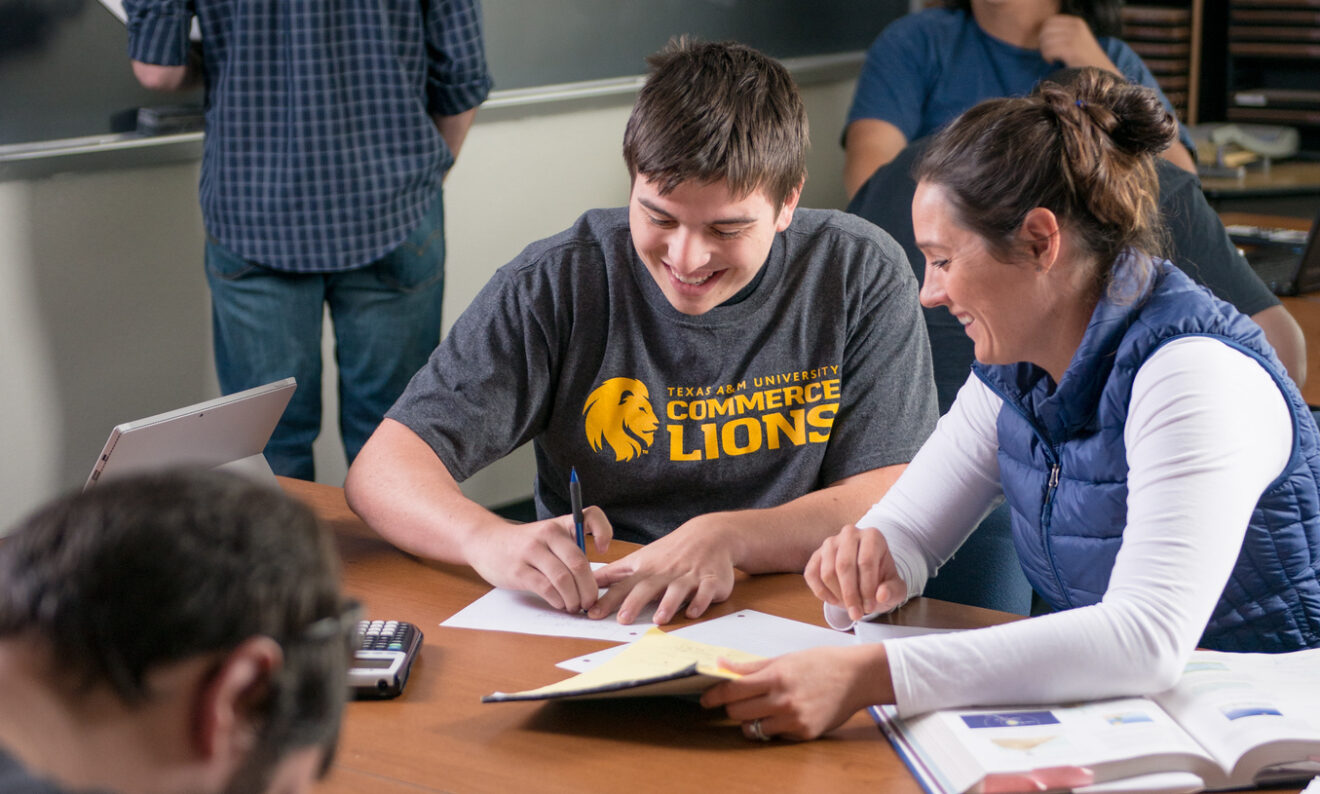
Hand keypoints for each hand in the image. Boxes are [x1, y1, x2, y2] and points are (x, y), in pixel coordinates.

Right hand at [464, 507, 611, 612]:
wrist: (486, 541)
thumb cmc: (523, 543)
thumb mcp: (547, 535)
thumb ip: (569, 549)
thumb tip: (592, 581)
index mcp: (560, 525)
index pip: (591, 517)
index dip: (604, 532)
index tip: (604, 549)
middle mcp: (548, 534)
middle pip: (579, 563)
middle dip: (589, 588)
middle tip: (590, 601)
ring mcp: (532, 552)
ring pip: (564, 579)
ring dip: (574, 598)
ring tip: (574, 606)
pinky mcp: (519, 570)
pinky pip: (547, 588)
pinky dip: (558, 600)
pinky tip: (560, 603)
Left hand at [589, 513, 736, 624]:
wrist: (708, 535)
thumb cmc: (669, 552)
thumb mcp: (640, 558)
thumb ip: (615, 574)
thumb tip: (588, 583)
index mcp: (646, 569)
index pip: (623, 585)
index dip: (607, 599)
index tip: (592, 613)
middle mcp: (665, 573)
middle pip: (647, 587)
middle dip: (634, 602)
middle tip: (623, 619)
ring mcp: (688, 576)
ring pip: (677, 590)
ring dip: (667, 604)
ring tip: (658, 619)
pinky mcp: (710, 581)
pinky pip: (705, 591)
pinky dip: (700, 602)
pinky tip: (693, 612)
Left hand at [700, 644, 892, 740]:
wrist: (856, 677)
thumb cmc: (819, 663)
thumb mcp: (784, 659)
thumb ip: (750, 666)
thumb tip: (721, 663)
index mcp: (775, 677)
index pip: (732, 690)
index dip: (714, 695)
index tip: (705, 698)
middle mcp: (783, 701)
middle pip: (737, 712)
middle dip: (731, 707)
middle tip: (736, 701)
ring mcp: (794, 720)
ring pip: (752, 728)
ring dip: (750, 720)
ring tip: (760, 708)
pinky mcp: (804, 734)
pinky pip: (774, 736)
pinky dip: (772, 727)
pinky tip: (783, 715)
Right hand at [805, 524, 905, 622]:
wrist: (867, 576)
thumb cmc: (882, 580)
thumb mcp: (896, 588)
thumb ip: (893, 591)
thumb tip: (881, 595)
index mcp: (872, 536)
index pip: (866, 562)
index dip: (867, 589)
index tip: (870, 607)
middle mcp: (849, 534)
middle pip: (844, 566)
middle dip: (850, 595)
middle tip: (857, 614)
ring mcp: (830, 543)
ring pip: (827, 572)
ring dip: (837, 595)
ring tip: (849, 606)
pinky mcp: (816, 555)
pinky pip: (811, 575)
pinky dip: (821, 592)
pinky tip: (835, 600)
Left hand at [1038, 15, 1118, 72]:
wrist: (1099, 69)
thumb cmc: (1084, 56)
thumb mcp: (1076, 37)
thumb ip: (1062, 32)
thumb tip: (1041, 34)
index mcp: (1076, 22)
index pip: (1049, 22)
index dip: (1043, 33)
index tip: (1047, 44)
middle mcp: (1075, 27)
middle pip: (1046, 31)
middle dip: (1042, 43)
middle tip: (1047, 52)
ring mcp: (1074, 38)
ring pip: (1046, 41)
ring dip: (1044, 51)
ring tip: (1051, 58)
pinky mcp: (1071, 50)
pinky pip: (1049, 50)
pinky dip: (1047, 57)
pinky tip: (1052, 62)